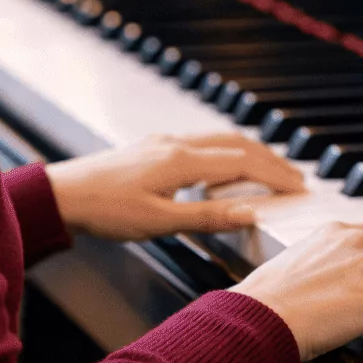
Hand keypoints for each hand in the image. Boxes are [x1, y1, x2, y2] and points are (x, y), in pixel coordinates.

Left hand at [45, 132, 305, 241]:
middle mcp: (176, 144)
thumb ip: (207, 217)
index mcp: (182, 161)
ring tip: (270, 170)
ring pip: (218, 140)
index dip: (275, 176)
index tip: (300, 189)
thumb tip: (250, 213)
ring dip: (249, 152)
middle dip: (270, 160)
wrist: (62, 195)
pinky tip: (223, 168)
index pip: (243, 163)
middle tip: (296, 178)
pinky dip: (225, 152)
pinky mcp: (151, 147)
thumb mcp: (159, 222)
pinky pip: (200, 143)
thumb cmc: (105, 211)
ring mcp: (163, 142)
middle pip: (236, 145)